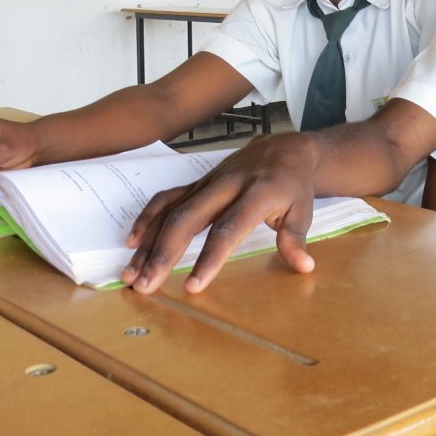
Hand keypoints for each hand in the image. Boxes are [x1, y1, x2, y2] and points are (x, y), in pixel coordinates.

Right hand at [122, 132, 319, 294]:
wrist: (283, 149)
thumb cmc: (293, 185)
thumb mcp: (303, 210)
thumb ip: (296, 238)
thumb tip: (304, 266)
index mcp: (255, 194)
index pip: (228, 229)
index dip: (209, 258)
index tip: (193, 286)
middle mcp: (226, 186)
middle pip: (187, 219)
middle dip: (163, 254)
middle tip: (146, 286)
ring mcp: (207, 183)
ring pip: (171, 210)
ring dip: (148, 242)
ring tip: (131, 273)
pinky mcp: (197, 183)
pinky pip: (166, 198)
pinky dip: (148, 218)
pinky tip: (134, 242)